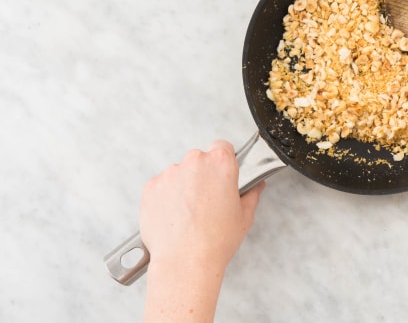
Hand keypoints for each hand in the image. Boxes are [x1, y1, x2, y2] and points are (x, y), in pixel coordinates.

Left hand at [141, 140, 264, 321]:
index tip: (222, 173)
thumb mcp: (244, 217)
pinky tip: (174, 216)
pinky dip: (166, 197)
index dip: (224, 160)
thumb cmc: (215, 241)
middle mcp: (194, 162)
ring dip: (183, 186)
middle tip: (208, 200)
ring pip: (179, 173)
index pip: (222, 146)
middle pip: (199, 159)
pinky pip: (161, 186)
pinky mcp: (151, 187)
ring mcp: (170, 173)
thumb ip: (251, 195)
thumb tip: (256, 186)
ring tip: (189, 213)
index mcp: (220, 164)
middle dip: (203, 175)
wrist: (185, 262)